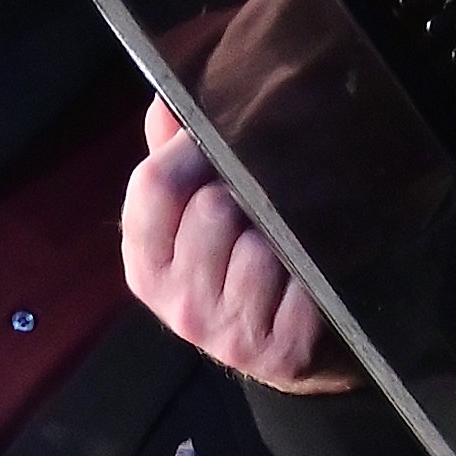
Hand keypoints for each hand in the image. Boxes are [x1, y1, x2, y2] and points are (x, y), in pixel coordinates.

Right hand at [122, 97, 351, 395]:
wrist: (281, 347)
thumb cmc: (232, 267)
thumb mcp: (189, 217)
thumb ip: (173, 159)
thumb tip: (167, 102)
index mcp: (146, 267)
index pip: (154, 185)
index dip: (188, 151)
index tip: (211, 145)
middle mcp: (178, 306)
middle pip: (211, 209)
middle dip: (239, 198)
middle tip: (252, 211)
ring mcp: (226, 335)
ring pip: (258, 247)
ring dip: (277, 238)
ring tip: (278, 249)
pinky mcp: (277, 352)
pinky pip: (299, 283)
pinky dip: (308, 274)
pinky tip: (301, 282)